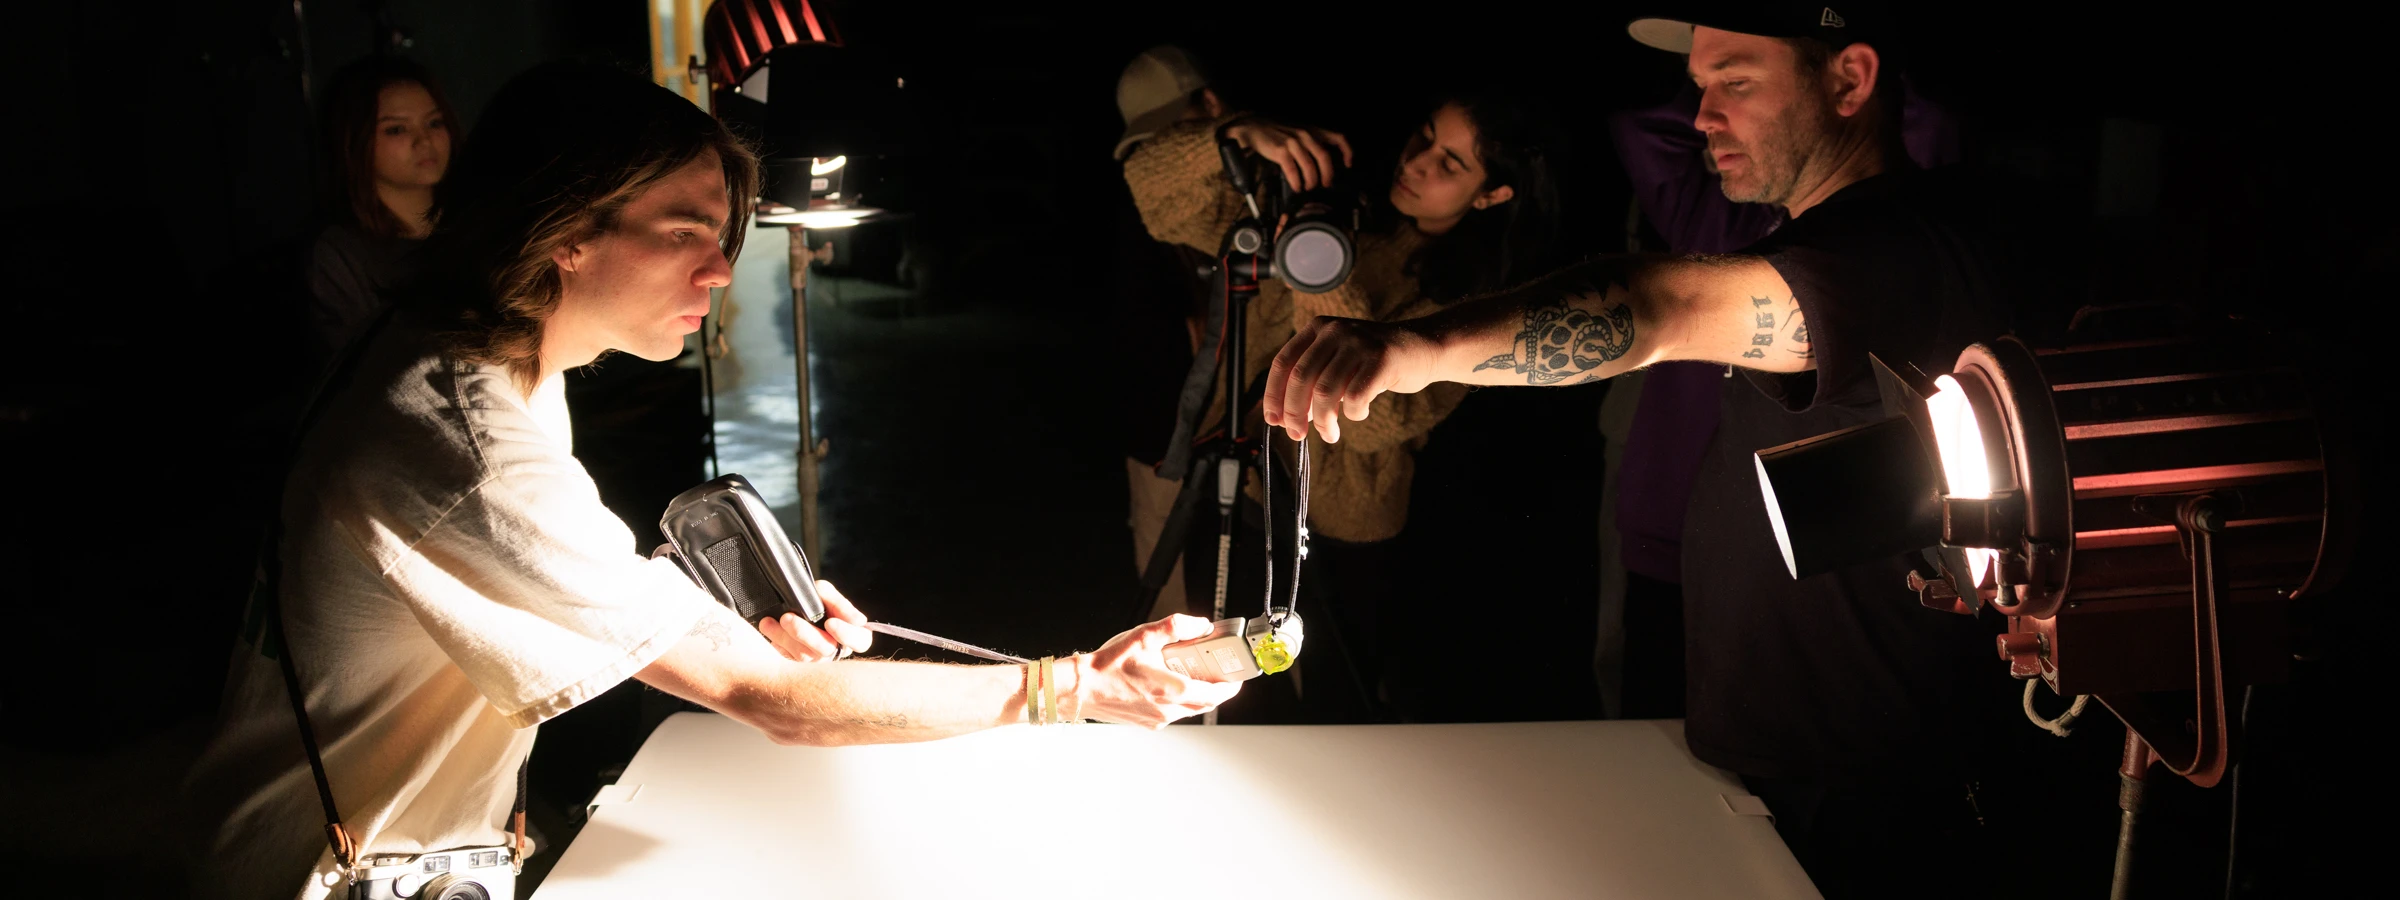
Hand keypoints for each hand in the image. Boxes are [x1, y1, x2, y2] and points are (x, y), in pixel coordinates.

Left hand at [758, 580, 873, 661]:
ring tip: (769, 622)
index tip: (830, 622)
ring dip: (785, 637)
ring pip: (804, 655)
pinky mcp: (798, 662)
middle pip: (826, 650)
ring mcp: (817, 659)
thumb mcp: (827, 593)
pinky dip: (777, 642)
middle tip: (788, 618)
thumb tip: (858, 621)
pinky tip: (768, 629)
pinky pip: (787, 657)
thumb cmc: (817, 600)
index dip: (846, 634)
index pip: (860, 641)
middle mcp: (837, 650)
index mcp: (854, 634)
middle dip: (806, 634)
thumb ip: (839, 602)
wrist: (794, 606)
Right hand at [1071, 614, 1242, 728]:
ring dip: (1195, 692)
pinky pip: (1171, 712)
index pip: (1216, 694)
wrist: (1079, 688)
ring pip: (1188, 708)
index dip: (1232, 685)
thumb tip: (1200, 624)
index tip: (1237, 675)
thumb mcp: (1144, 635)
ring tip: (1188, 671)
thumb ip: (1176, 626)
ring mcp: (1157, 718)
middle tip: (1216, 670)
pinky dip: (1176, 698)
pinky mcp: (1147, 722)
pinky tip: (1164, 680)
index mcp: (1173, 690)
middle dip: (1215, 687)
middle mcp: (1168, 709)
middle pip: (1205, 703)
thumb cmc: (1107, 665)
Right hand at [1223, 118, 1353, 191]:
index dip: (1347, 152)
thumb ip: (1310, 143)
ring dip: (1311, 181)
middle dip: (1327, 174)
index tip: (1348, 165)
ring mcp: (1293, 142)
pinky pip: (1293, 170)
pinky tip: (1297, 186)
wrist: (1253, 127)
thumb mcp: (1298, 132)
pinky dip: (1297, 181)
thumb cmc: (1275, 132)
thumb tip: (1322, 164)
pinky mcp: (1280, 151)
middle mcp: (1305, 135)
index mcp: (1312, 131)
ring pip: (1310, 166)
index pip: (1337, 137)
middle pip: (1325, 157)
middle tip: (1325, 184)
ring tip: (1308, 187)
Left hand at [1263, 315, 1441, 442]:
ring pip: (1325, 391)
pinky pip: (1355, 397)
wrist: (1421, 348)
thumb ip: (1313, 381)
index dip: (1273, 395)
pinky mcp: (1381, 359)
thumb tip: (1286, 416)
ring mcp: (1358, 343)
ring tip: (1330, 433)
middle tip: (1298, 435)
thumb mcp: (1338, 362)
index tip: (1274, 420)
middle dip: (1295, 413)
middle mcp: (1335, 331)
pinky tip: (1359, 413)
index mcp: (1318, 329)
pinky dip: (1353, 414)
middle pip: (1300, 378)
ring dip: (1324, 421)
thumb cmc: (1374, 362)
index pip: (1283, 363)